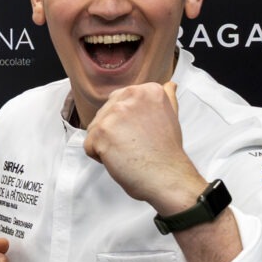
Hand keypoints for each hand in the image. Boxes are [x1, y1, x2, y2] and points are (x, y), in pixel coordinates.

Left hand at [84, 81, 205, 213]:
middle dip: (115, 132)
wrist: (167, 176)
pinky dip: (100, 157)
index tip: (142, 132)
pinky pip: (89, 145)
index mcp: (147, 90)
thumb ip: (165, 98)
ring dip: (106, 144)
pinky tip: (120, 159)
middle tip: (136, 144)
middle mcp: (130, 96)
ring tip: (129, 152)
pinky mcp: (100, 132)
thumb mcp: (171, 116)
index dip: (126, 122)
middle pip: (105, 114)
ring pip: (95, 129)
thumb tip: (168, 85)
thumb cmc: (167, 151)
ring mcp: (114, 113)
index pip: (119, 101)